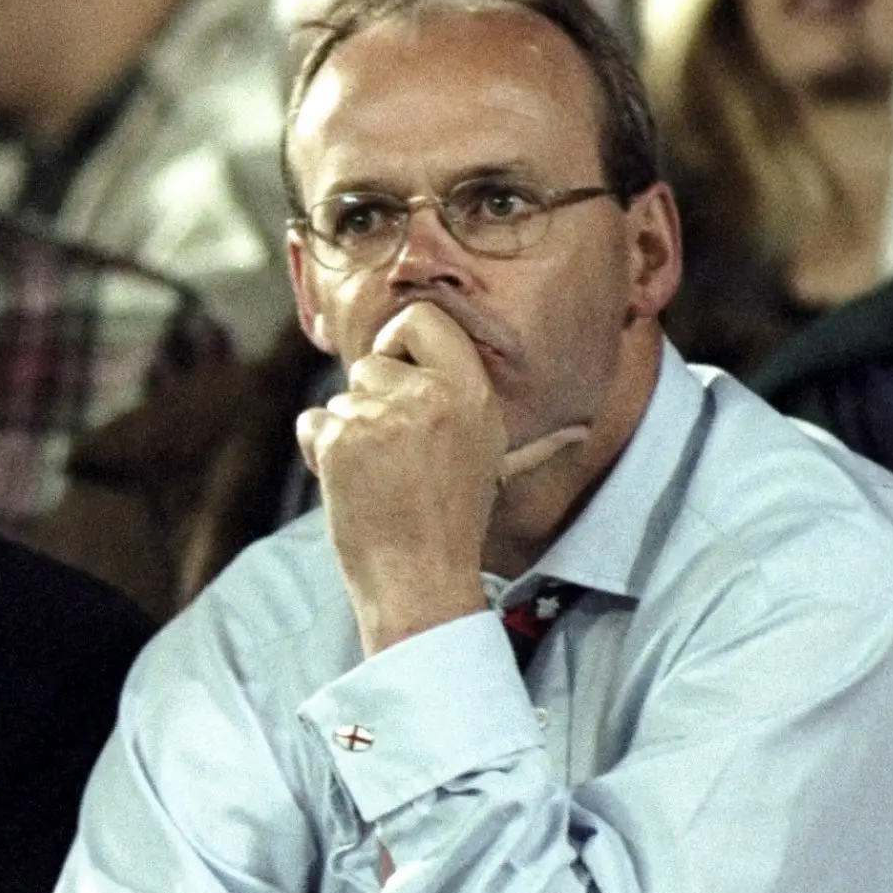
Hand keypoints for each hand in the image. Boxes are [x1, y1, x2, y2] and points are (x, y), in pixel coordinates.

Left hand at [297, 304, 585, 654]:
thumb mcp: (500, 468)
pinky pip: (313, 421)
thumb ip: (537, 443)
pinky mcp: (337, 439)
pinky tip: (351, 482)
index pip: (421, 317)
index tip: (400, 370)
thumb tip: (580, 432)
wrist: (418, 575)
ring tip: (379, 474)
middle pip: (371, 362)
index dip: (400, 339)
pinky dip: (319, 449)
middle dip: (372, 400)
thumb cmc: (458, 522)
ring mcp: (378, 416)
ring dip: (348, 431)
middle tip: (397, 451)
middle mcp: (426, 395)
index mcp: (470, 391)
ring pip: (341, 396)